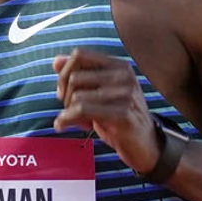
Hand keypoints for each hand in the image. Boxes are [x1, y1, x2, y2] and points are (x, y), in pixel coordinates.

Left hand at [53, 48, 159, 173]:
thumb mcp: (100, 93)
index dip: (64, 73)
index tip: (63, 91)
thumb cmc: (119, 118)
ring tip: (74, 121)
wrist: (145, 145)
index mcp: (119, 66)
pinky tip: (62, 126)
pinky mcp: (122, 114)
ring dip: (67, 111)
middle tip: (69, 111)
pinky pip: (81, 110)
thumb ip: (80, 75)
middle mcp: (124, 77)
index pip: (80, 55)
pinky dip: (66, 119)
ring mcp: (125, 95)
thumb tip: (56, 61)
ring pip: (76, 95)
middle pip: (75, 77)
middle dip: (65, 96)